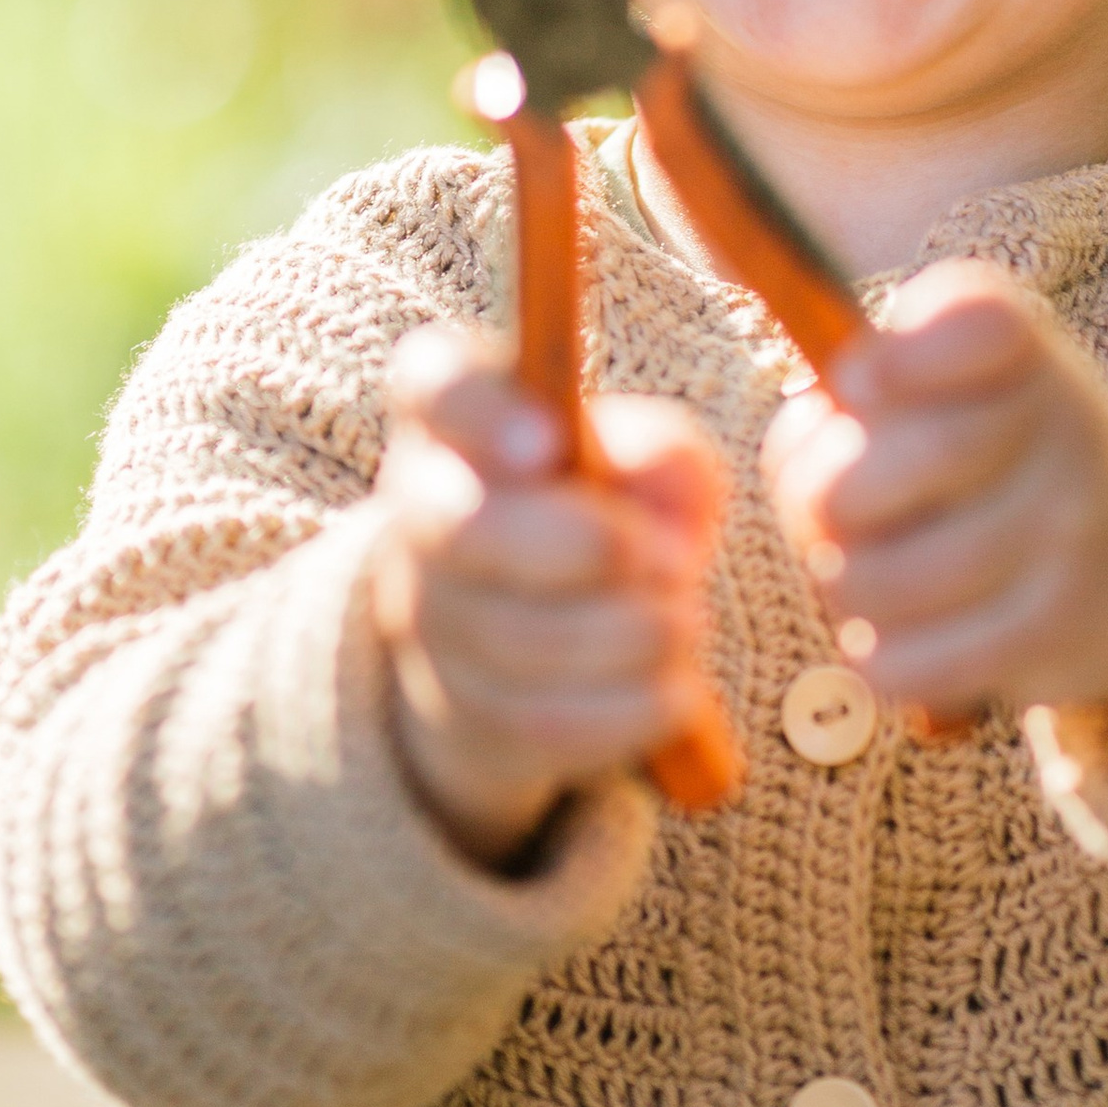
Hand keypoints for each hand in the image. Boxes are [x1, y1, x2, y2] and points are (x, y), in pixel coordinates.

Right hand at [371, 328, 728, 868]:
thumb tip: (651, 474)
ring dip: (621, 636)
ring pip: (507, 636)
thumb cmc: (605, 508)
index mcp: (457, 417)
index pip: (436, 387)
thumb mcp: (645, 460)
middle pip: (461, 529)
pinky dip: (622, 711)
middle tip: (672, 560)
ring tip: (686, 622)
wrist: (549, 630)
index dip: (483, 415)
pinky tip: (676, 693)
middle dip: (579, 547)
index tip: (550, 443)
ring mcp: (426, 617)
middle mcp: (421, 510)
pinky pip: (532, 719)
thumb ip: (658, 451)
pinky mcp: (458, 710)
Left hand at [762, 262, 1107, 802]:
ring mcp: (1070, 532)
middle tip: (824, 510)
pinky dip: (876, 651)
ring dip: (840, 583)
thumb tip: (803, 460)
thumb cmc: (993, 457)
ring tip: (859, 573)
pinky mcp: (1057, 631)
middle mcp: (1065, 425)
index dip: (890, 358)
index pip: (969, 320)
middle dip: (819, 497)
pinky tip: (892, 631)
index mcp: (1023, 345)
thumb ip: (860, 396)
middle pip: (900, 462)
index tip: (856, 383)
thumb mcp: (948, 388)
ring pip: (882, 577)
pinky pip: (910, 659)